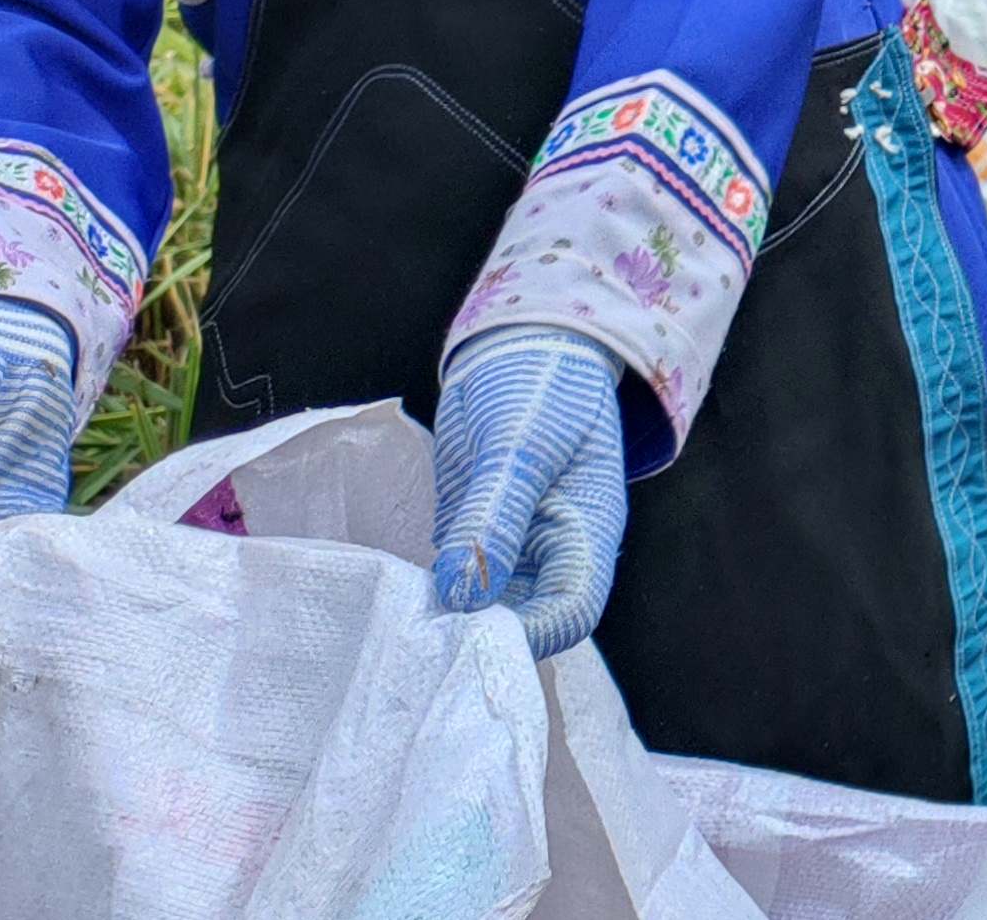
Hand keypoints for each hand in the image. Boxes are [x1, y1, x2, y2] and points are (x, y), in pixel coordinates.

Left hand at [429, 328, 630, 659]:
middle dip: (480, 637)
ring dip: (450, 621)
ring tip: (401, 627)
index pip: (569, 610)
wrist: (521, 347)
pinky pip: (460, 581)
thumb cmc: (538, 385)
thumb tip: (463, 596)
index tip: (462, 635)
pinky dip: (434, 594)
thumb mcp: (516, 446)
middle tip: (418, 638)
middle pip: (530, 623)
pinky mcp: (479, 539)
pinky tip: (398, 599)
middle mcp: (556, 552)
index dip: (525, 635)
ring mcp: (517, 548)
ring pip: (489, 609)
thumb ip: (491, 518)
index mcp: (588, 532)